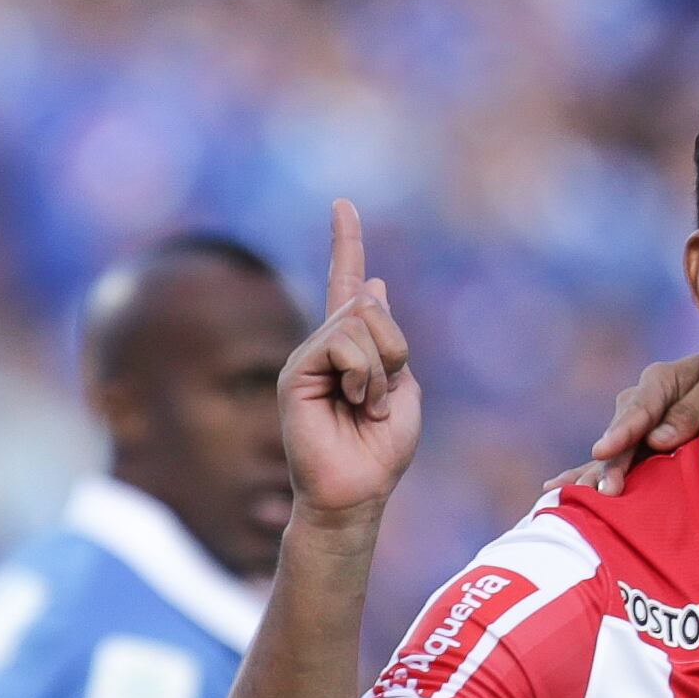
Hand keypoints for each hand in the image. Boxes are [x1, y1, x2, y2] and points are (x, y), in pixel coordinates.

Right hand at [282, 200, 421, 525]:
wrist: (357, 493)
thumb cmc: (381, 451)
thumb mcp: (403, 389)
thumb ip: (390, 342)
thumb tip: (374, 283)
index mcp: (352, 346)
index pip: (347, 284)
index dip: (346, 243)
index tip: (343, 204)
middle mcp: (325, 345)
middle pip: (368, 304)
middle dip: (393, 349)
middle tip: (381, 397)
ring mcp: (307, 356)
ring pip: (358, 323)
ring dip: (380, 370)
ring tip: (367, 406)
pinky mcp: (295, 371)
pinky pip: (342, 344)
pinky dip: (364, 376)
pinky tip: (355, 404)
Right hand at [541, 353, 698, 495]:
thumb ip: (693, 411)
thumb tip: (658, 441)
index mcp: (664, 380)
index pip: (642, 406)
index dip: (624, 429)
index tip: (604, 449)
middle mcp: (641, 401)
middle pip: (622, 434)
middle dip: (611, 463)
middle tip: (602, 491)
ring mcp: (633, 424)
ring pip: (610, 451)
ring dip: (594, 474)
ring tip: (575, 496)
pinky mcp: (634, 444)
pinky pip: (608, 461)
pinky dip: (585, 474)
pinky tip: (555, 489)